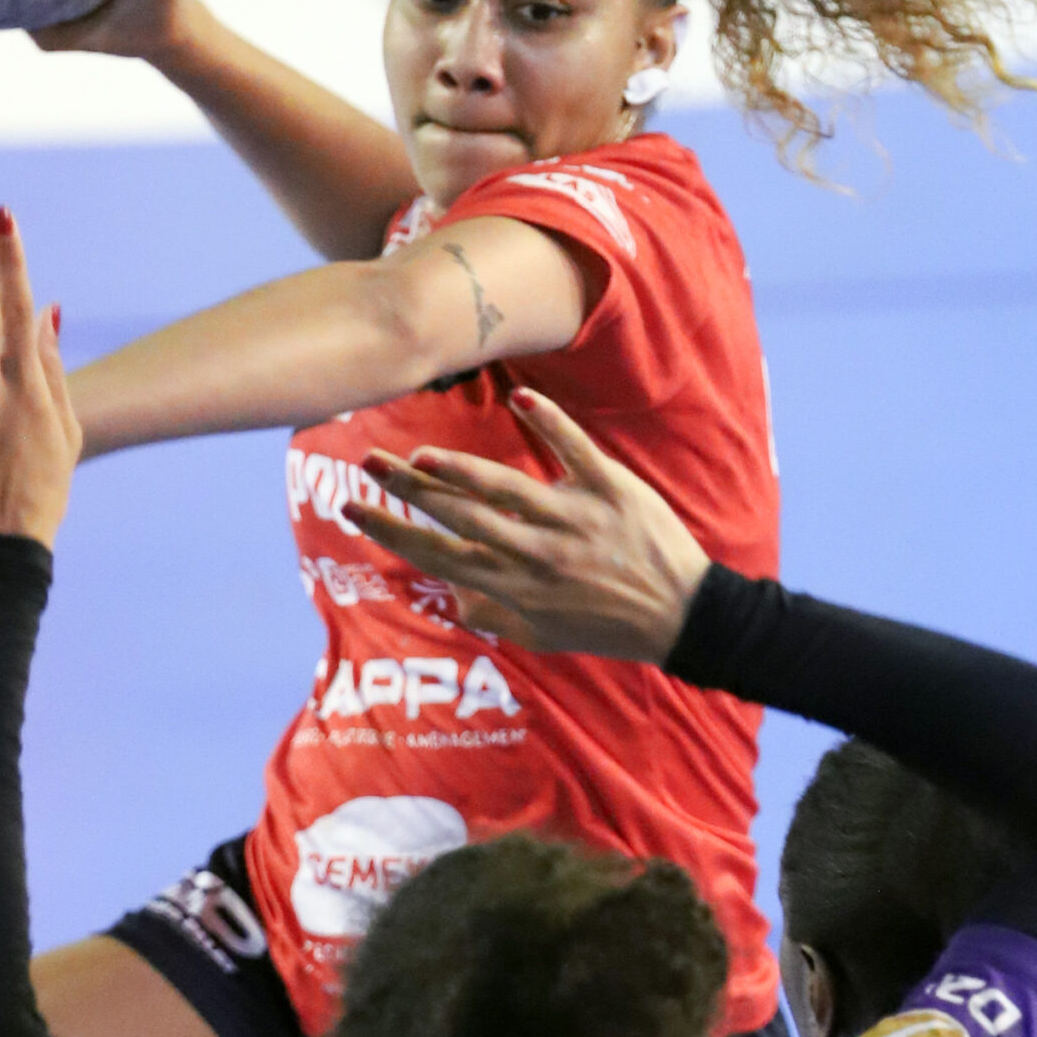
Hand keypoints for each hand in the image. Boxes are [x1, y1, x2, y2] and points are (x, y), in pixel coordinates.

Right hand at [343, 389, 711, 663]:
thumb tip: (452, 599)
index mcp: (516, 588)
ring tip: (420, 454)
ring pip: (506, 487)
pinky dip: (550, 422)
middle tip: (368, 463)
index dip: (391, 532)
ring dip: (459, 468)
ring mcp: (574, 518)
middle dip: (407, 491)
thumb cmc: (608, 627)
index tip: (353, 509)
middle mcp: (537, 553)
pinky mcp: (611, 489)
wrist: (683, 617)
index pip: (439, 556)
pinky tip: (518, 399)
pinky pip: (576, 450)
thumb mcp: (545, 636)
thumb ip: (495, 617)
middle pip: (460, 516)